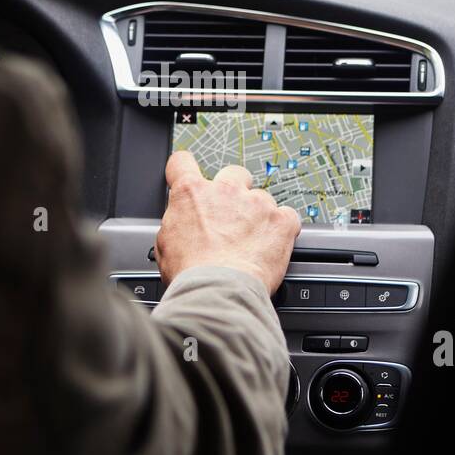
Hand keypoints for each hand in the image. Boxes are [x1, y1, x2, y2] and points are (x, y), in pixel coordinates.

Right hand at [155, 150, 301, 294]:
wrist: (218, 292)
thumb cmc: (191, 275)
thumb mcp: (165, 245)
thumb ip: (177, 222)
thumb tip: (181, 222)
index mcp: (191, 193)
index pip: (183, 162)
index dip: (186, 169)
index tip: (191, 175)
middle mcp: (224, 190)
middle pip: (233, 174)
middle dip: (234, 191)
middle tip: (231, 218)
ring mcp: (256, 203)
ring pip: (262, 198)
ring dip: (259, 215)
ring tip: (252, 243)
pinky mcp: (280, 221)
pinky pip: (288, 216)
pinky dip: (283, 230)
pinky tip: (272, 246)